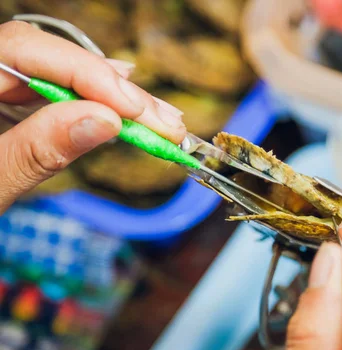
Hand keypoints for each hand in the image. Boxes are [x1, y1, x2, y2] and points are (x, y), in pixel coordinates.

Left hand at [0, 20, 185, 213]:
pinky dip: (88, 109)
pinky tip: (120, 111)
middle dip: (110, 90)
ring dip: (110, 101)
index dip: (86, 74)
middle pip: (45, 60)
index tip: (133, 108)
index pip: (22, 49)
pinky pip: (45, 99)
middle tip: (164, 120)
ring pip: (52, 78)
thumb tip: (103, 121)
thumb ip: (34, 152)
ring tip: (157, 120)